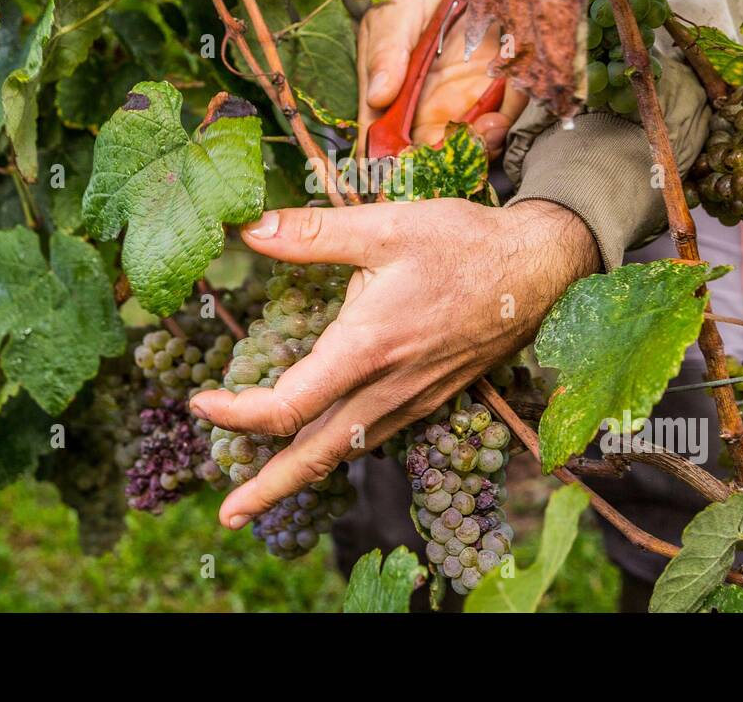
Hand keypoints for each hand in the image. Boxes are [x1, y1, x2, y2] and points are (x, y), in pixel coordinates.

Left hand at [189, 199, 598, 528]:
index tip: (202, 403)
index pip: (289, 406)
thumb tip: (249, 229)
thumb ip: (313, 234)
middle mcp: (387, 388)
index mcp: (368, 350)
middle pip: (316, 456)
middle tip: (227, 516)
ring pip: (347, 453)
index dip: (238, 413)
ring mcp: (411, 400)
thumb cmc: (464, 244)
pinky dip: (338, 453)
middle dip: (267, 490)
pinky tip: (323, 445)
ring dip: (299, 475)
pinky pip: (374, 438)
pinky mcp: (428, 398)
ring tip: (261, 493)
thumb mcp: (386, 226)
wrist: (540, 269)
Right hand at [358, 0, 527, 157]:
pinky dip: (509, 110)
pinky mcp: (492, 86)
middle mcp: (426, 109)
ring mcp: (461, 100)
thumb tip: (378, 96)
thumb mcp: (392, 15)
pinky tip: (510, 97)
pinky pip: (505, 109)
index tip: (419, 165)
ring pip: (474, 140)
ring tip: (492, 124)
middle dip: (455, 160)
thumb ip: (387, 53)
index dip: (402, 167)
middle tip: (467, 145)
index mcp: (392, 100)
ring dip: (485, 141)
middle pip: (437, 153)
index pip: (389, 147)